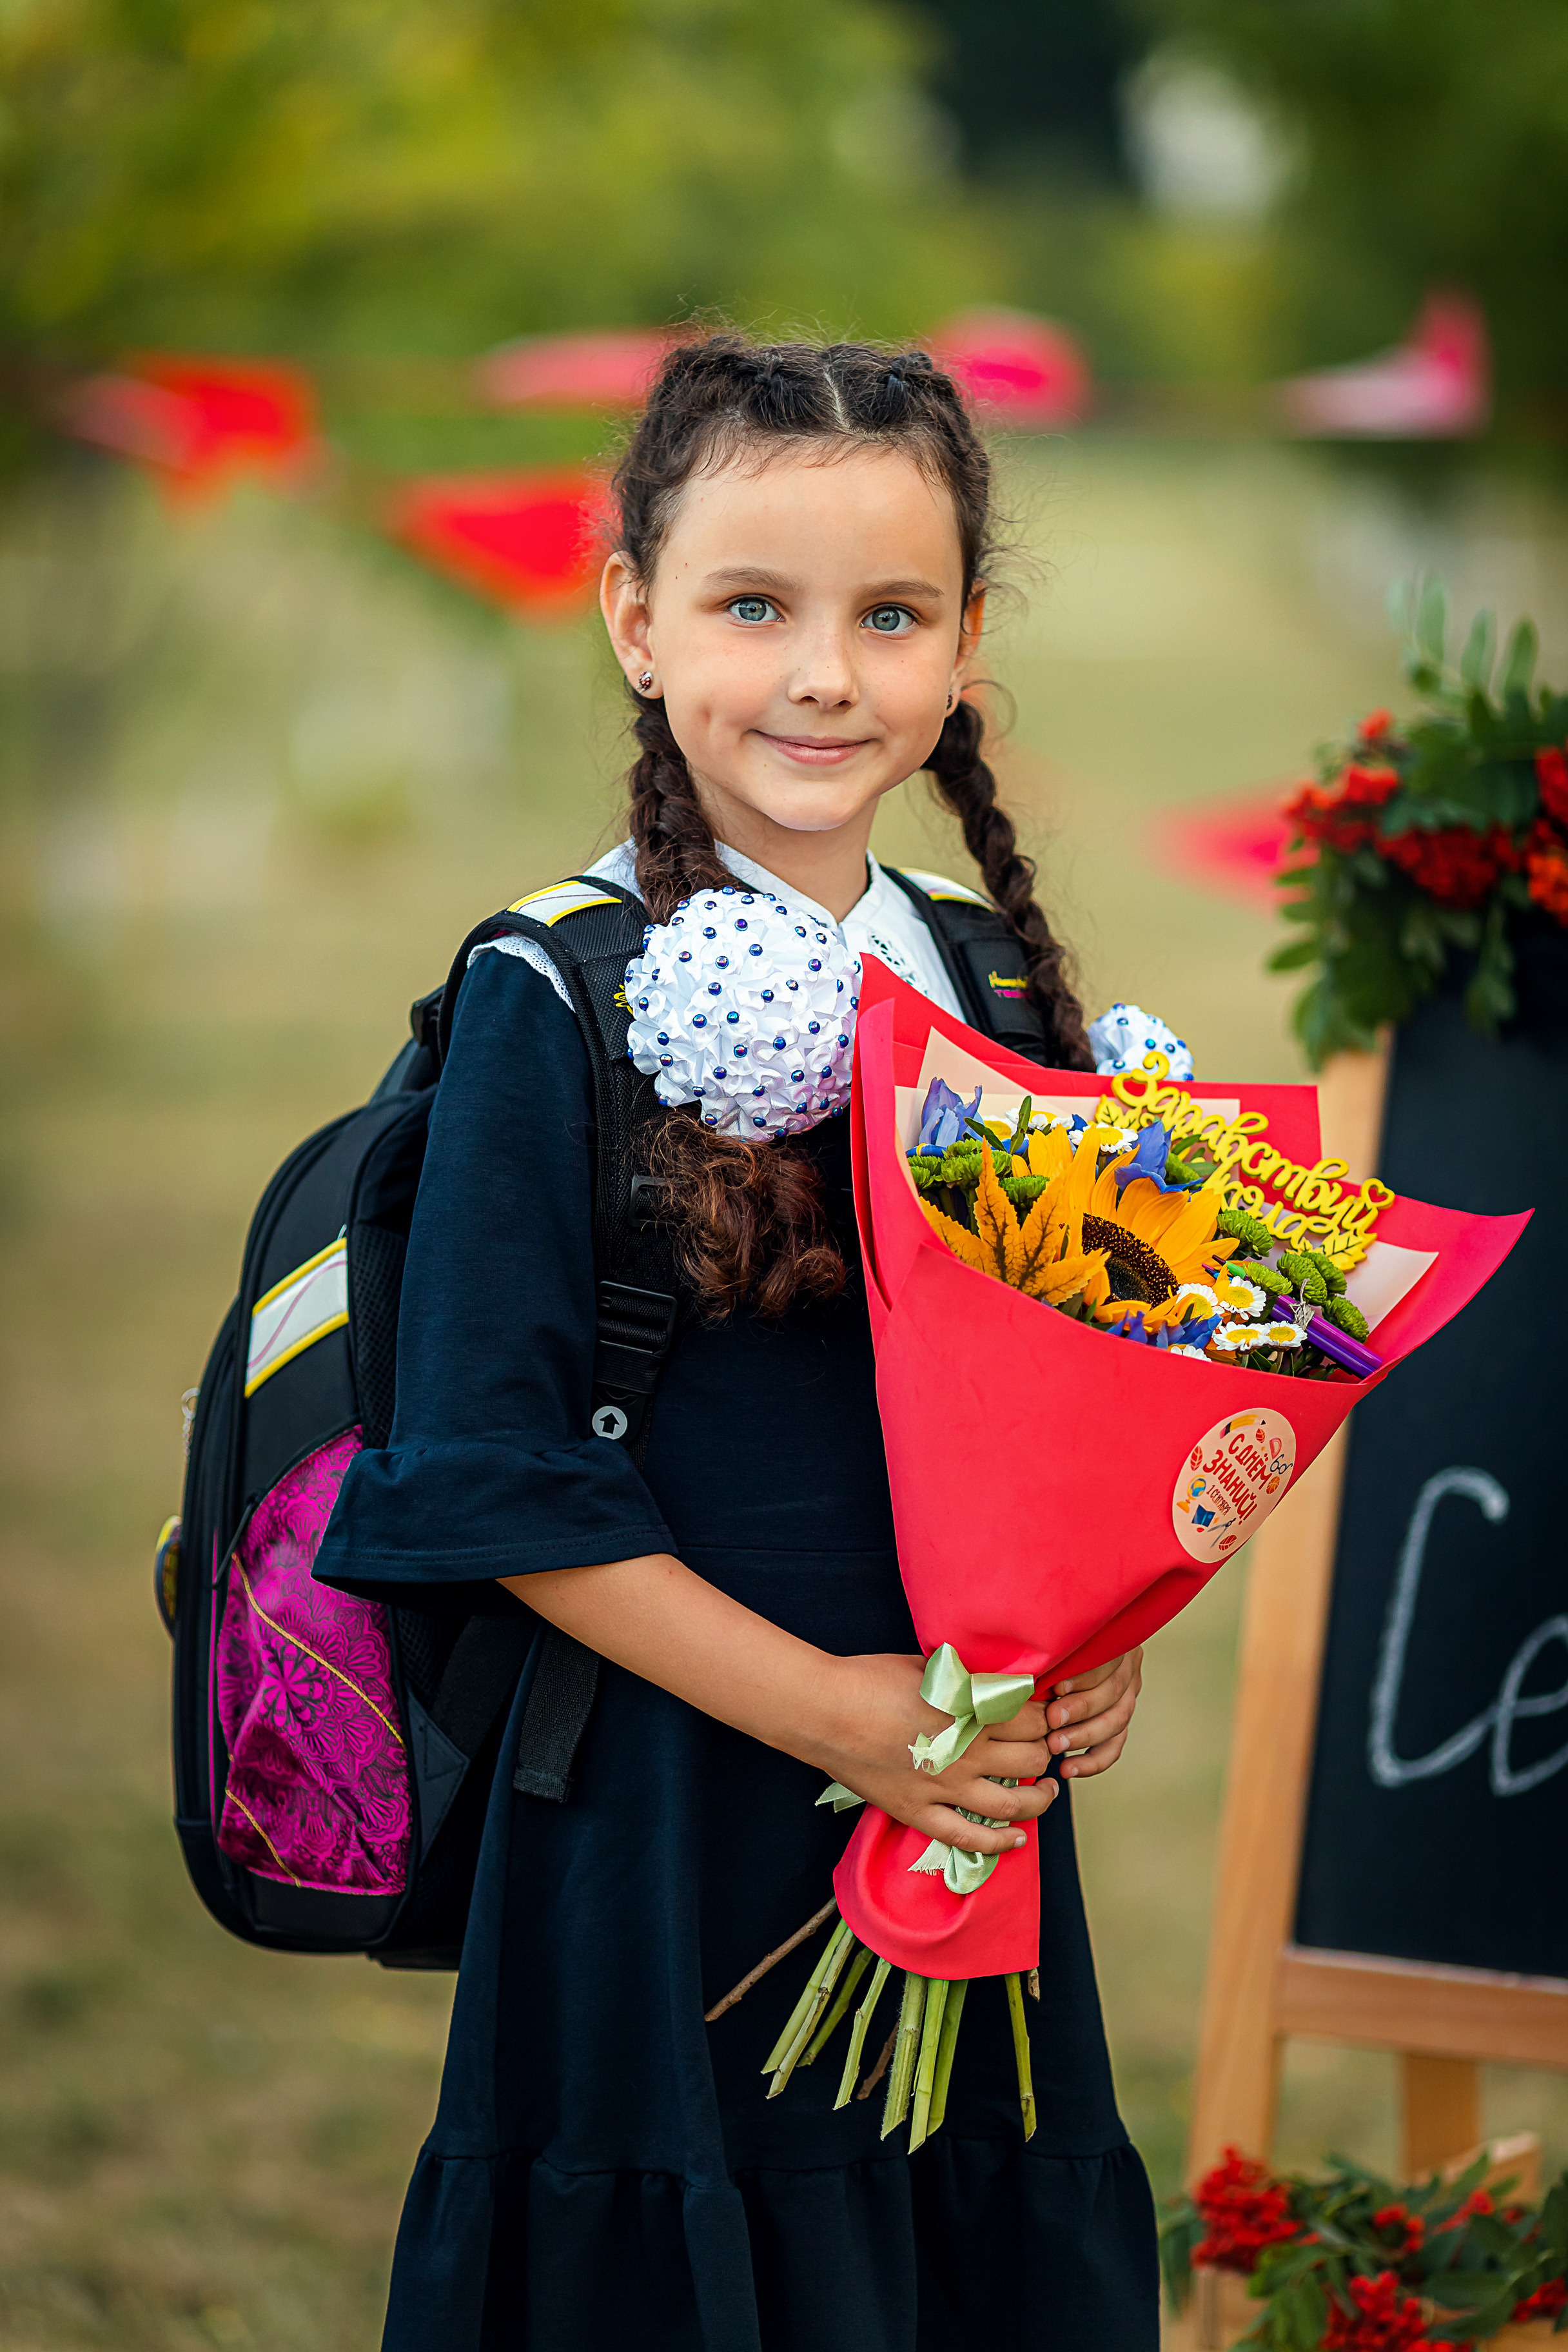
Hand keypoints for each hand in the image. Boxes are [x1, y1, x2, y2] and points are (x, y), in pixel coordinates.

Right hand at [806, 1653, 1057, 1858]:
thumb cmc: (870, 1680)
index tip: (1043, 1713)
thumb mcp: (930, 1667)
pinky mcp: (919, 1812)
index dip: (1044, 1715)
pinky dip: (999, 1842)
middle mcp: (967, 1753)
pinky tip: (1018, 1838)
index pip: (1031, 1718)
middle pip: (1031, 1758)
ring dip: (1040, 1798)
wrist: (824, 1711)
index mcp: (971, 1711)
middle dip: (1045, 1750)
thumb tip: (994, 1683)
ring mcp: (944, 1788)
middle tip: (1046, 1745)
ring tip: (1048, 1789)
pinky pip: (967, 1839)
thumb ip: (967, 1680)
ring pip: (1012, 1803)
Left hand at [1046, 1647, 1142, 1778]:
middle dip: (1080, 1709)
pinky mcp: (1120, 1721)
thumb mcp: (1052, 1644)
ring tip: (1054, 1746)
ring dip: (1083, 1736)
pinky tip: (1068, 1768)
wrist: (1053, 1652)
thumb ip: (1050, 1654)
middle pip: (1112, 1692)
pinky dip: (1091, 1761)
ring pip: (1116, 1721)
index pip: (1107, 1659)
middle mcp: (1127, 1667)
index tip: (1056, 1687)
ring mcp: (1128, 1695)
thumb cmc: (1048, 1650)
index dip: (1083, 1676)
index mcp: (1113, 1641)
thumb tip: (1030, 1671)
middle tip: (1052, 1720)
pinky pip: (1113, 1747)